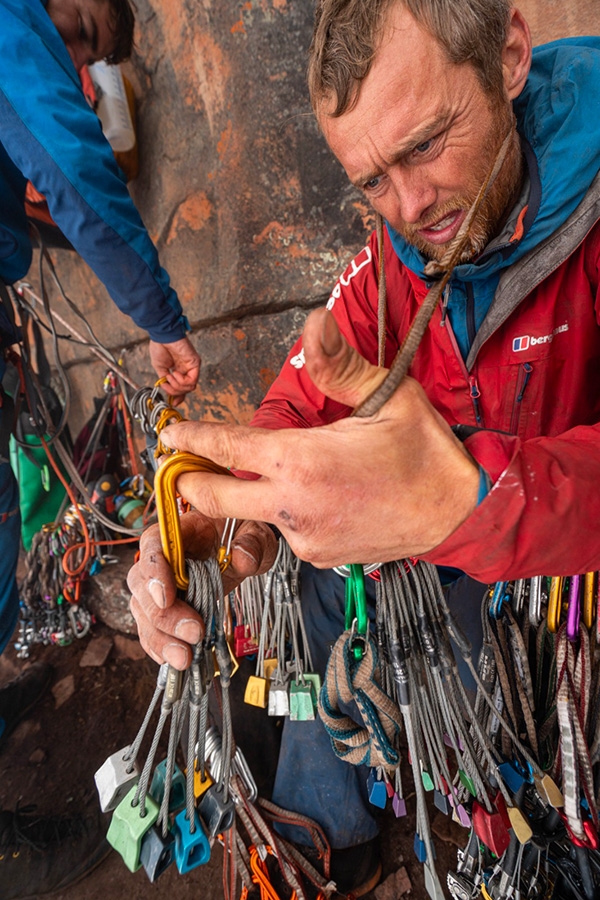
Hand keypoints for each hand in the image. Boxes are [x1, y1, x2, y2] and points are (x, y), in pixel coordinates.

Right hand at [128, 511, 276, 667]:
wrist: (243, 543)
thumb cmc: (243, 531)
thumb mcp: (255, 531)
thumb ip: (250, 543)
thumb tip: (242, 559)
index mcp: (179, 531)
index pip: (153, 544)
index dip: (154, 571)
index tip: (166, 597)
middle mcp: (162, 557)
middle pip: (143, 584)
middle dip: (164, 615)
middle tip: (193, 632)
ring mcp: (161, 584)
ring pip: (144, 611)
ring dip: (160, 638)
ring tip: (184, 658)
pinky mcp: (168, 606)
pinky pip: (153, 627)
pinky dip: (160, 645)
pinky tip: (173, 660)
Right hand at [149, 336, 199, 405]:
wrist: (162, 336)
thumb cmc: (160, 348)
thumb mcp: (160, 370)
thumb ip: (166, 383)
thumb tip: (170, 395)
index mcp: (179, 371)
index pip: (183, 388)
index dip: (178, 397)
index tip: (173, 403)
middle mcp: (187, 370)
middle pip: (186, 390)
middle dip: (174, 391)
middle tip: (166, 384)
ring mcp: (192, 367)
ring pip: (190, 387)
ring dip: (177, 385)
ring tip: (169, 376)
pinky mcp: (195, 363)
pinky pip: (192, 380)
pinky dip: (182, 381)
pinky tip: (175, 373)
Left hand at [157, 308, 479, 566]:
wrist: (458, 510)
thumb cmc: (424, 451)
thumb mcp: (386, 395)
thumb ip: (339, 363)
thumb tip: (314, 321)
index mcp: (301, 461)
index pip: (226, 448)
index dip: (192, 439)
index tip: (170, 435)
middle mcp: (292, 505)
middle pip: (212, 499)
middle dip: (191, 482)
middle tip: (182, 465)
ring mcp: (303, 537)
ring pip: (251, 515)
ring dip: (249, 495)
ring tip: (278, 475)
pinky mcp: (317, 556)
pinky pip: (285, 531)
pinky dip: (285, 513)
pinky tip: (318, 496)